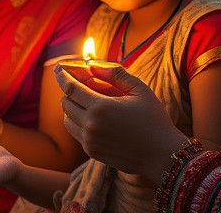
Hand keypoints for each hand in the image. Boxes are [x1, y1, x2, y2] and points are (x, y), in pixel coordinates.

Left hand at [55, 64, 184, 181]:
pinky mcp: (92, 153)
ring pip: (67, 120)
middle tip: (81, 86)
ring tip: (88, 103)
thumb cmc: (154, 119)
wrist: (161, 155)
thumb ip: (115, 74)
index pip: (71, 89)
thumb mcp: (139, 89)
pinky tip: (95, 119)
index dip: (62, 77)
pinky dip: (79, 123)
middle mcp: (90, 125)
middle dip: (69, 92)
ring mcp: (89, 141)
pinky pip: (76, 134)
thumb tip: (91, 64)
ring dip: (72, 108)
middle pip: (65, 104)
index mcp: (101, 107)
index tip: (59, 69)